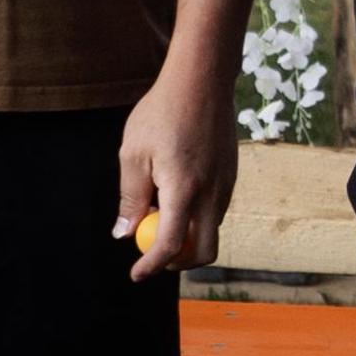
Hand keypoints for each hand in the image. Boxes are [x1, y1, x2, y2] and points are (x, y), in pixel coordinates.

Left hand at [115, 61, 241, 281]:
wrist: (202, 81)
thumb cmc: (162, 113)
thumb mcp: (133, 154)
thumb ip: (130, 198)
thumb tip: (124, 234)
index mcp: (183, 190)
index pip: (169, 245)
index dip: (151, 265)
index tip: (136, 274)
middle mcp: (212, 194)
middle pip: (204, 252)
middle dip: (179, 262)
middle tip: (155, 254)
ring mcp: (227, 186)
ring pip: (212, 231)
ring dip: (188, 237)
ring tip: (159, 210)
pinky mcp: (232, 176)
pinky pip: (216, 211)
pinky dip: (197, 217)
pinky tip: (177, 193)